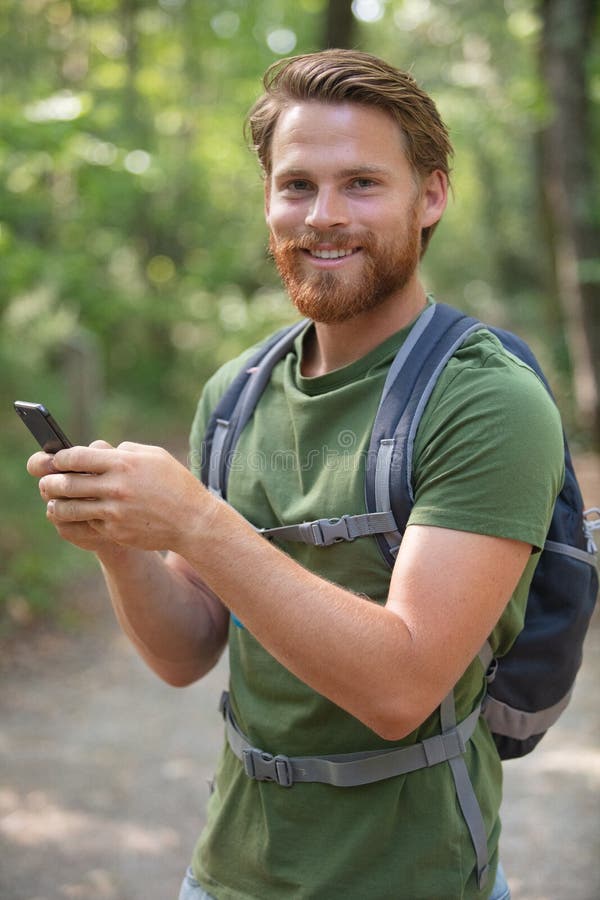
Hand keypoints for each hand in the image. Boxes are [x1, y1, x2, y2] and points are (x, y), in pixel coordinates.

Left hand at [29, 441, 209, 554]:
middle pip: (66, 483)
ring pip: (70, 508)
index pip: (76, 457)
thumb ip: (126, 450)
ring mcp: (114, 511)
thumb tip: (103, 450)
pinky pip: (87, 524)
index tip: (55, 460)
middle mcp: (115, 487)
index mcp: (123, 463)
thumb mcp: (155, 456)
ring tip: (53, 502)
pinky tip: (78, 517)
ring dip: (56, 505)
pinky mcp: (115, 531)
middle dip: (50, 482)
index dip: (59, 459)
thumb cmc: (176, 484)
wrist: (193, 521)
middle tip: (46, 482)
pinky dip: (80, 520)